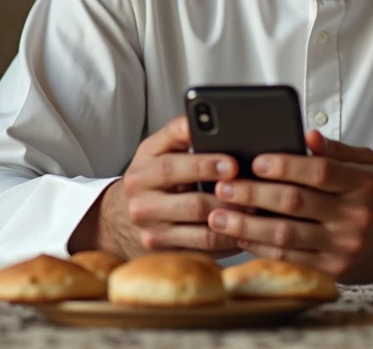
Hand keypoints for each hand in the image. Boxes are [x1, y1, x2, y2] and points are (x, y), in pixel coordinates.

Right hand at [68, 116, 242, 258]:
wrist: (116, 220)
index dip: (203, 161)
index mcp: (144, 164)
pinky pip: (202, 246)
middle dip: (223, 190)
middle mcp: (141, 194)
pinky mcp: (161, 248)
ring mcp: (150, 225)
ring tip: (256, 207)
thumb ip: (180, 135)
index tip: (232, 162)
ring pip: (199, 222)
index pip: (172, 159)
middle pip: (189, 196)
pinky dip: (227, 237)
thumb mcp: (157, 152)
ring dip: (231, 215)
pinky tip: (244, 229)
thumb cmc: (151, 179)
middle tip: (251, 186)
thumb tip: (219, 122)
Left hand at [207, 131, 372, 283]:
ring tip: (219, 215)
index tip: (256, 160)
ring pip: (287, 236)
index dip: (285, 166)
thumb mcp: (370, 163)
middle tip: (224, 186)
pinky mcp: (335, 270)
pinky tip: (241, 237)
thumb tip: (306, 135)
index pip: (319, 172)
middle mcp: (354, 217)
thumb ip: (336, 151)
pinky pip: (291, 259)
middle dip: (254, 194)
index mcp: (363, 185)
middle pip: (296, 204)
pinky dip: (262, 248)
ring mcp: (343, 247)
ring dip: (248, 226)